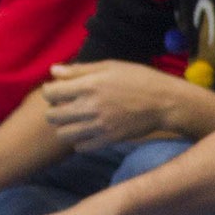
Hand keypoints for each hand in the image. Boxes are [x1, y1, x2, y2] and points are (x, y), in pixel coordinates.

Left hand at [39, 61, 176, 151]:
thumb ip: (79, 70)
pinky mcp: (108, 140)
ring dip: (64, 127)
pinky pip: (81, 147)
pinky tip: (87, 131)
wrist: (165, 102)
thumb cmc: (139, 79)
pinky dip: (79, 141)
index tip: (57, 90)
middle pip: (52, 116)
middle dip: (53, 110)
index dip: (49, 91)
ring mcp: (99, 126)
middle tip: (63, 106)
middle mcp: (91, 107)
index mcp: (89, 85)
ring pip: (63, 135)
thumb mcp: (110, 66)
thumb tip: (53, 71)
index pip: (51, 93)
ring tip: (74, 120)